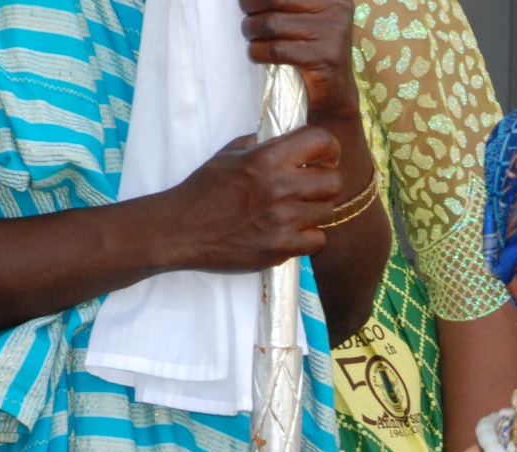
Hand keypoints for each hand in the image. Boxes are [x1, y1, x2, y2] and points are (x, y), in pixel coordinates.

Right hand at [151, 126, 344, 272]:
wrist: (182, 230)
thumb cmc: (203, 191)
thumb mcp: (228, 155)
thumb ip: (258, 145)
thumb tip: (279, 139)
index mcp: (268, 158)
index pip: (320, 141)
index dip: (329, 148)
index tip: (325, 156)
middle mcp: (280, 187)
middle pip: (334, 181)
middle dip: (324, 182)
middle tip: (310, 187)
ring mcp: (283, 220)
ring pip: (328, 211)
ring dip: (315, 210)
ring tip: (295, 211)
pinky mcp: (281, 247)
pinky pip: (318, 240)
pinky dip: (309, 237)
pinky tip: (292, 232)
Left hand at [240, 0, 359, 116]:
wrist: (336, 95)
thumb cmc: (315, 53)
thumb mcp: (307, 19)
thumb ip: (287, 4)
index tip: (248, 3)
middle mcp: (336, 8)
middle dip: (251, 7)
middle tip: (247, 21)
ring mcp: (331, 34)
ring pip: (272, 24)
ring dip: (252, 31)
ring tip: (251, 38)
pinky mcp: (323, 58)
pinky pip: (276, 49)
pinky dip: (258, 52)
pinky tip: (256, 54)